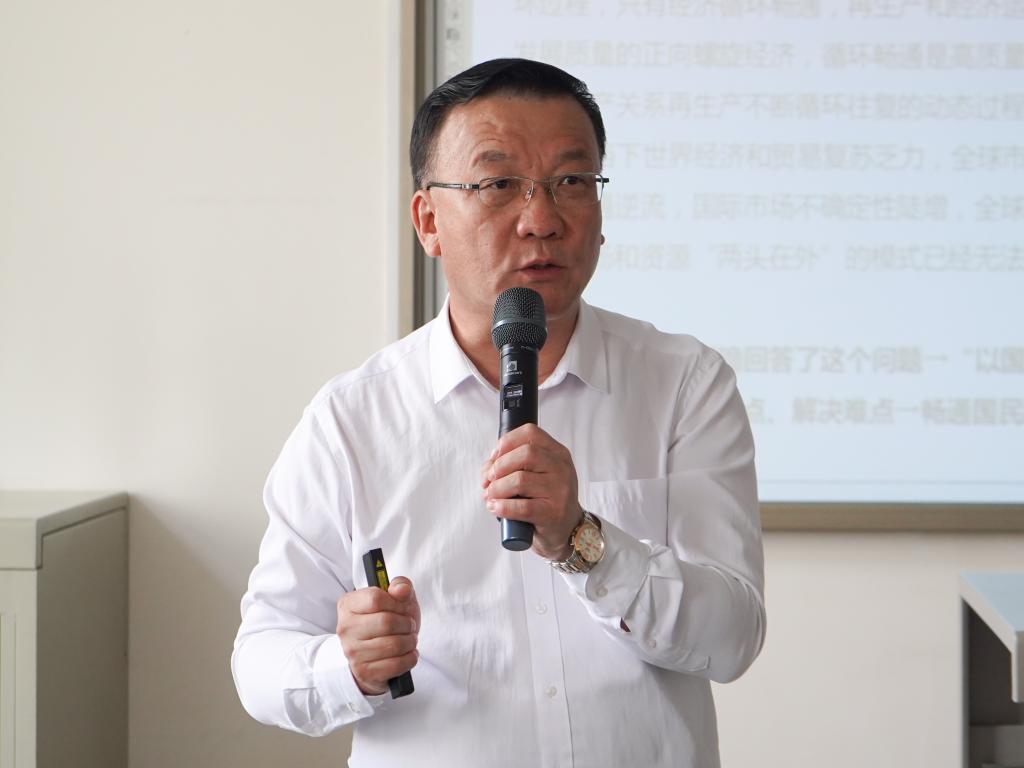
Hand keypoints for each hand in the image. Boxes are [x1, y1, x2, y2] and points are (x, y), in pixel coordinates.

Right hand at [336, 577, 419, 695]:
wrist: (376, 654)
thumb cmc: (386, 622)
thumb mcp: (395, 598)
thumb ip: (400, 586)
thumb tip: (402, 590)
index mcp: (348, 605)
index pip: (376, 598)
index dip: (396, 602)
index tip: (402, 607)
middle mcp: (345, 628)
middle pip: (387, 622)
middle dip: (407, 623)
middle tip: (409, 625)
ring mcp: (353, 652)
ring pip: (394, 644)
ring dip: (410, 641)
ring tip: (409, 639)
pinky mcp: (364, 672)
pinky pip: (396, 664)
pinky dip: (410, 658)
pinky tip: (408, 653)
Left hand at [480, 423, 582, 560]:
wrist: (567, 530)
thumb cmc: (546, 500)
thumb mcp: (539, 474)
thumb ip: (516, 463)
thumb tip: (488, 467)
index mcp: (558, 453)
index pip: (531, 433)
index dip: (506, 442)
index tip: (494, 457)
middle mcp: (561, 468)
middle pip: (525, 454)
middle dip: (499, 466)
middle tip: (489, 479)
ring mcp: (559, 491)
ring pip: (519, 480)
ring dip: (497, 488)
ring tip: (490, 496)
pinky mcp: (552, 513)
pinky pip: (521, 507)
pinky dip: (502, 507)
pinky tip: (496, 508)